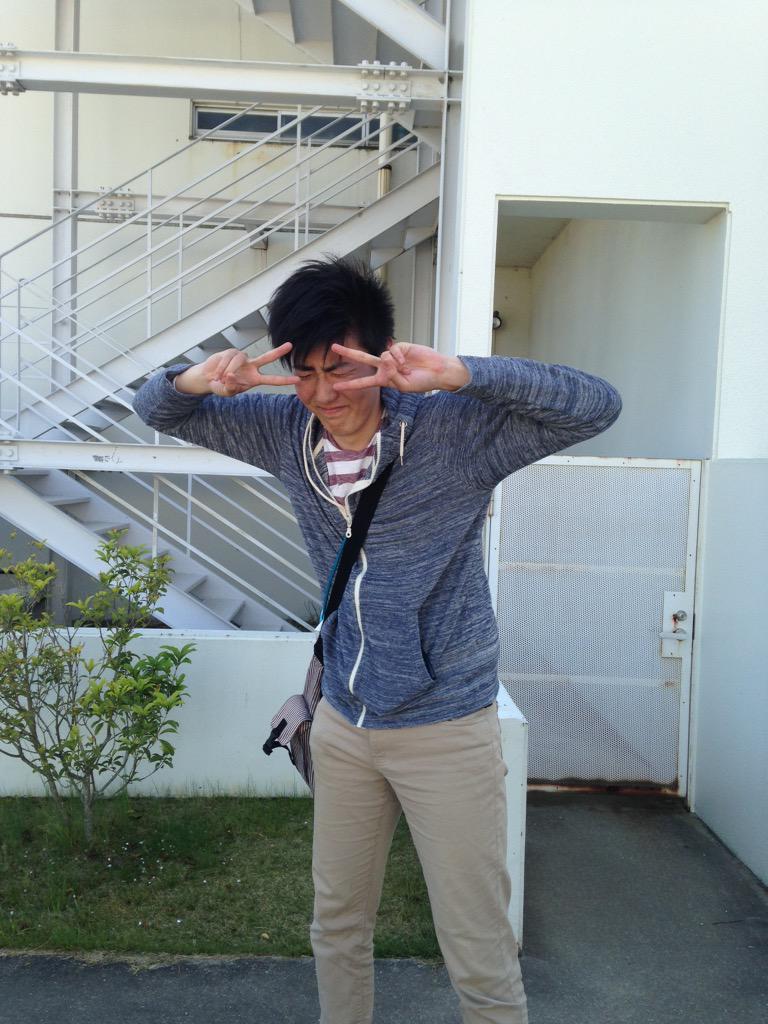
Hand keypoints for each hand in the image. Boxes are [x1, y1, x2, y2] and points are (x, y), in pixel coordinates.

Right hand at [175, 343, 299, 396]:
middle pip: (267, 358)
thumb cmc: (222, 386)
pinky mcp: (231, 352)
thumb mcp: (227, 392)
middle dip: (278, 351)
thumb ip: (231, 387)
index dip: (284, 380)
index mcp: (254, 379)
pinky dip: (221, 368)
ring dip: (228, 371)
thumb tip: (231, 376)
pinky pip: (228, 358)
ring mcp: (242, 358)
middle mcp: (251, 366)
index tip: (298, 379)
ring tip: (220, 379)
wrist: (208, 378)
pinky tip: (216, 374)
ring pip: (238, 360)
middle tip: (290, 345)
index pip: (272, 379)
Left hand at [329, 341, 469, 393]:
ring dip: (392, 365)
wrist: (437, 371)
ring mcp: (392, 357)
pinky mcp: (400, 347)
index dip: (350, 385)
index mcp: (384, 380)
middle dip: (348, 352)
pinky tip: (406, 362)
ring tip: (406, 370)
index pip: (364, 383)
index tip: (336, 387)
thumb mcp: (405, 386)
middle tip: (333, 346)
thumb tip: (384, 362)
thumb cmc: (422, 382)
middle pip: (363, 359)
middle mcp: (385, 367)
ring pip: (381, 357)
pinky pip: (392, 351)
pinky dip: (398, 358)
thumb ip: (392, 377)